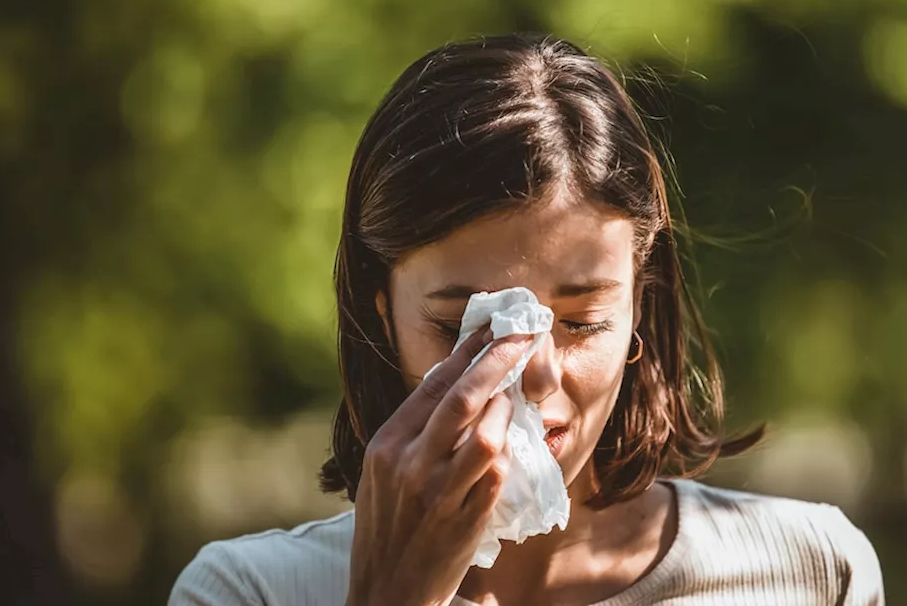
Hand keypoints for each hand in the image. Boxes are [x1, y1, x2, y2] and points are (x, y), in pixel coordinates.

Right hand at [345, 329, 531, 605]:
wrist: (387, 591)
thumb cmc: (388, 526)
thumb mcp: (384, 471)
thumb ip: (413, 430)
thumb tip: (454, 380)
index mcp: (387, 445)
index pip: (432, 384)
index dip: (467, 351)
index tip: (492, 327)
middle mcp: (409, 463)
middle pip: (463, 397)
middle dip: (498, 359)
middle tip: (522, 335)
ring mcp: (438, 492)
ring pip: (486, 434)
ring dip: (507, 409)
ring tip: (515, 397)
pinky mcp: (465, 518)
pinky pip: (497, 473)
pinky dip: (509, 452)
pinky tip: (512, 442)